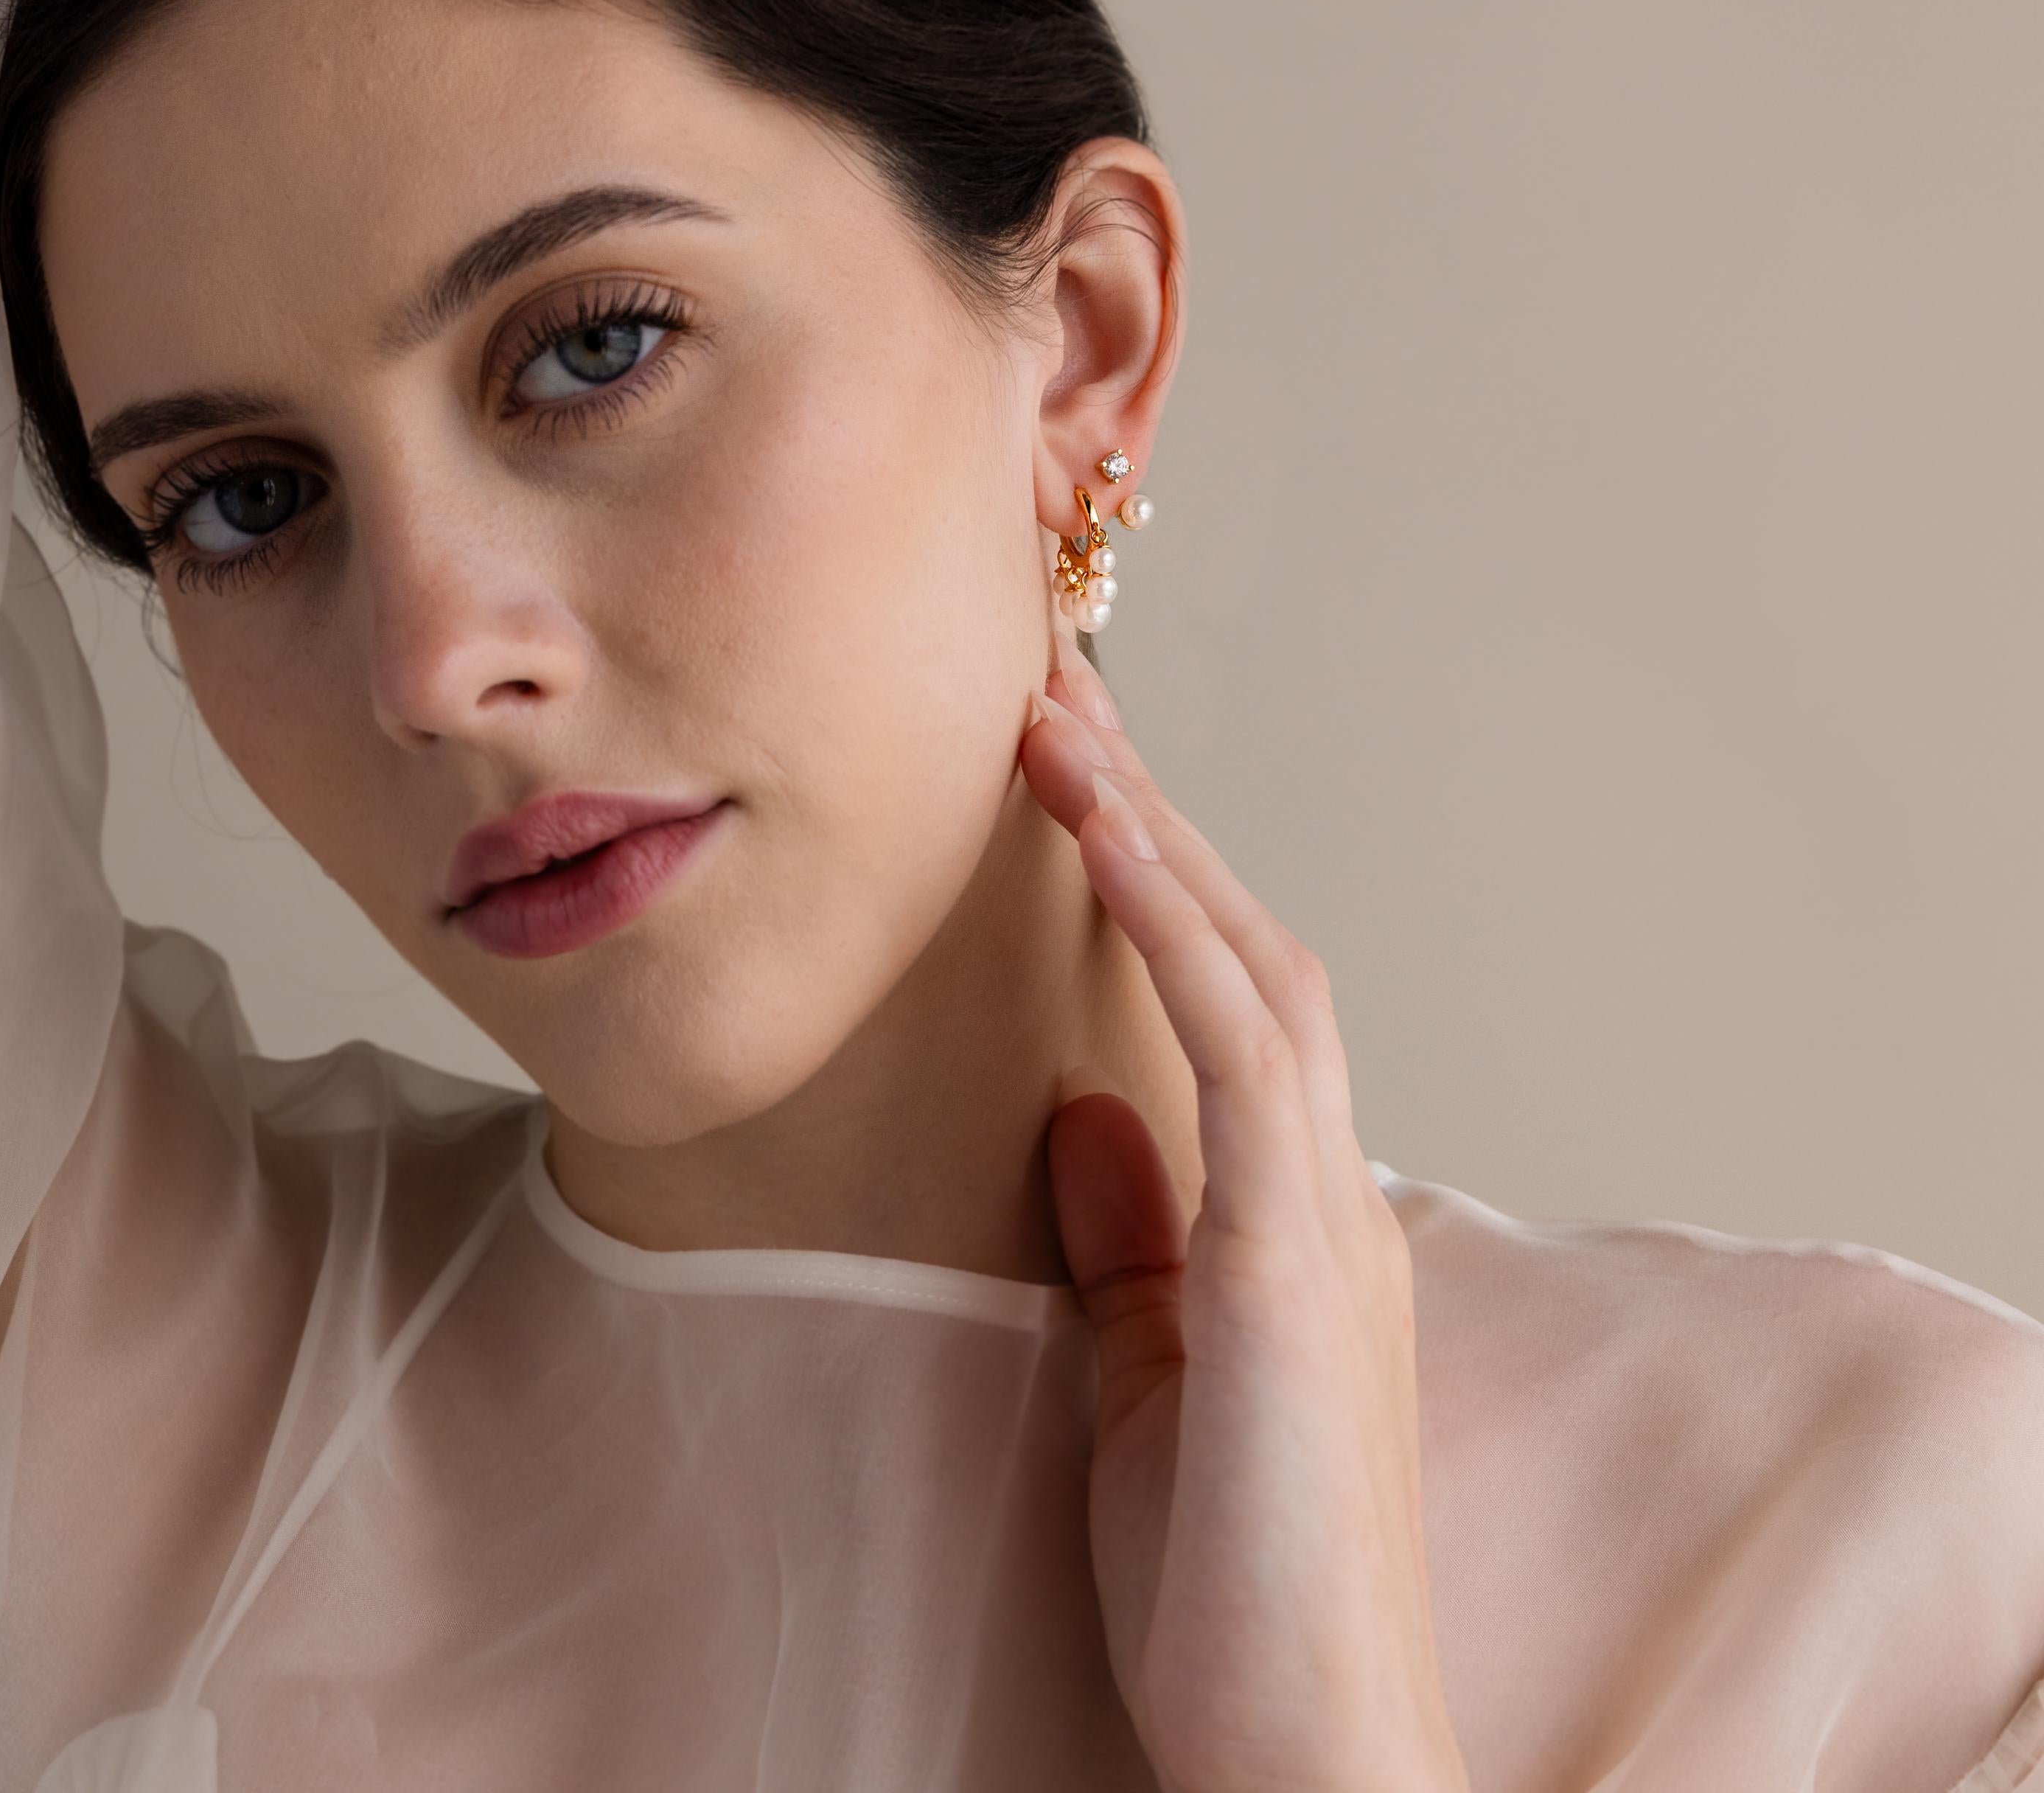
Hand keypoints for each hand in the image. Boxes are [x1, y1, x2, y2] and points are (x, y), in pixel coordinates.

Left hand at [1018, 637, 1464, 1792]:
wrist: (1302, 1744)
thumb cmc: (1226, 1580)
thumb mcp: (1149, 1374)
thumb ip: (1127, 1235)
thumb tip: (1078, 1105)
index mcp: (1286, 1216)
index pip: (1226, 997)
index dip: (1154, 878)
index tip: (1069, 781)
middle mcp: (1324, 1190)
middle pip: (1248, 944)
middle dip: (1154, 812)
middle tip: (1057, 694)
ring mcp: (1321, 1216)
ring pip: (1256, 965)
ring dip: (1159, 834)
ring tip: (1063, 724)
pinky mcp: (1294, 1263)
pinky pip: (1246, 1050)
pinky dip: (1182, 931)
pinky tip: (1113, 841)